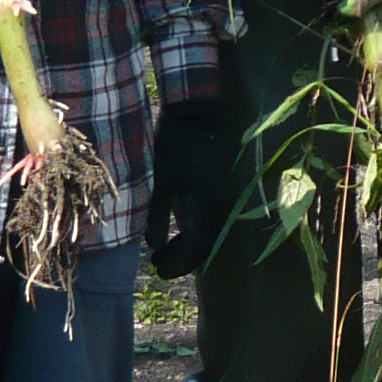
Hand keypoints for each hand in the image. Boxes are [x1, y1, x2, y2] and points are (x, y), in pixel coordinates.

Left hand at [144, 98, 222, 277]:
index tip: (156, 269)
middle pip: (205, 246)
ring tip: (163, 249)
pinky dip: (196, 228)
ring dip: (187, 244)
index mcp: (209, 208)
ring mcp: (226, 197)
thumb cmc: (177, 144)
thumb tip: (154, 247)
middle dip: (181, 258)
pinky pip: (212, 218)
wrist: (201, 112)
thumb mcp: (162, 180)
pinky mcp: (223, 188)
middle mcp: (223, 207)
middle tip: (156, 263)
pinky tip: (180, 228)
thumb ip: (158, 216)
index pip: (196, 250)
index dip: (177, 265)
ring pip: (209, 233)